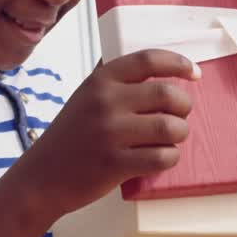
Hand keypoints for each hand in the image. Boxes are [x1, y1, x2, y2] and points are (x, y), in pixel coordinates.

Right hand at [15, 50, 198, 218]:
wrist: (42, 177)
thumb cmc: (71, 137)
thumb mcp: (85, 97)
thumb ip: (116, 83)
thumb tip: (161, 71)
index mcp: (101, 81)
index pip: (149, 60)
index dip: (179, 64)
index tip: (194, 74)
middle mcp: (106, 102)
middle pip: (168, 94)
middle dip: (184, 106)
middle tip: (179, 116)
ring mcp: (110, 134)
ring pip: (171, 127)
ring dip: (180, 135)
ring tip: (170, 140)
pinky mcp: (116, 164)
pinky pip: (163, 157)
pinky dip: (169, 158)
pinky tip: (160, 157)